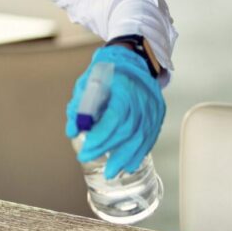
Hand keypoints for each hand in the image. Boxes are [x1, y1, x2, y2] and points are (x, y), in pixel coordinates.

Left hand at [65, 45, 165, 178]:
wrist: (133, 59)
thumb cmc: (106, 72)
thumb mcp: (87, 83)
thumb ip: (79, 107)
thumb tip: (73, 131)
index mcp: (123, 88)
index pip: (114, 118)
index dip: (100, 138)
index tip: (85, 150)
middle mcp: (142, 98)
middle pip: (128, 131)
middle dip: (109, 150)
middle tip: (90, 160)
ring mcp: (153, 107)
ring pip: (142, 137)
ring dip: (126, 157)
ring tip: (112, 172)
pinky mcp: (158, 113)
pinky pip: (151, 136)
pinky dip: (140, 152)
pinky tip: (130, 164)